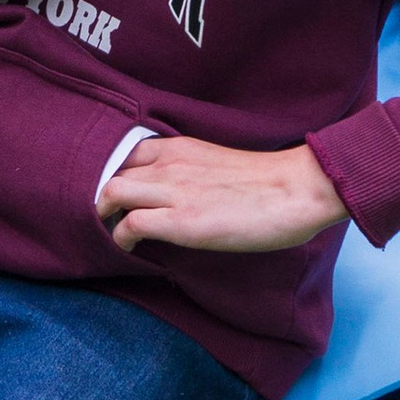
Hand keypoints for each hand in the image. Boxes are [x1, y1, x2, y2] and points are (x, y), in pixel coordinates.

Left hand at [98, 136, 348, 255]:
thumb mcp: (216, 163)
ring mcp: (173, 191)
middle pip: (109, 172)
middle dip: (101, 197)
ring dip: (103, 216)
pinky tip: (129, 251)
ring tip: (112, 234)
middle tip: (107, 219)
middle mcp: (169, 163)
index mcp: (179, 147)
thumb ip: (189, 171)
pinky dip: (120, 240)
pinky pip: (129, 226)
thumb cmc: (268, 182)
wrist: (298, 189)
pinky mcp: (181, 221)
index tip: (116, 197)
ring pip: (110, 193)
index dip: (113, 175)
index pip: (124, 153)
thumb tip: (175, 193)